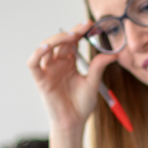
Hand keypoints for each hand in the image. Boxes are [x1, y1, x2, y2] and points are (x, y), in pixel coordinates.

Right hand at [25, 23, 116, 147]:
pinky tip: (45, 48)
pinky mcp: (41, 80)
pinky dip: (36, 54)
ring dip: (55, 40)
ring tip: (69, 36)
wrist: (74, 123)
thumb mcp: (93, 82)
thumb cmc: (82, 104)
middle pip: (59, 42)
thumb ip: (99, 67)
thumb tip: (114, 53)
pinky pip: (33, 64)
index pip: (72, 42)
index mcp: (70, 62)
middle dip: (70, 33)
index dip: (79, 31)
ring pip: (45, 48)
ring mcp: (48, 71)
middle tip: (82, 29)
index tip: (90, 25)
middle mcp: (58, 63)